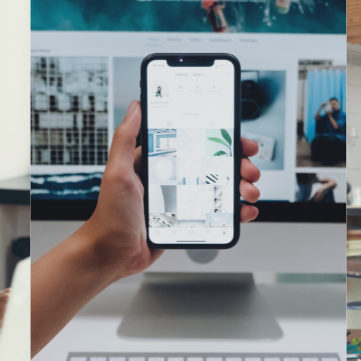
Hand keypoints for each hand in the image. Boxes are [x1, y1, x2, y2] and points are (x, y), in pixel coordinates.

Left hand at [82, 100, 260, 280]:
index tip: (238, 139)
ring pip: (220, 187)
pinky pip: (217, 212)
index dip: (221, 139)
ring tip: (248, 192)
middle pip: (215, 164)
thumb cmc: (110, 215)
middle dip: (238, 164)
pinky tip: (243, 211)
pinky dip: (235, 211)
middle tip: (249, 170)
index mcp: (158, 162)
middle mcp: (172, 178)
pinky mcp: (187, 220)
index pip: (195, 142)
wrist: (113, 253)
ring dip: (241, 187)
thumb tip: (136, 107)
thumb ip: (125, 138)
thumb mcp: (117, 171)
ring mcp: (182, 199)